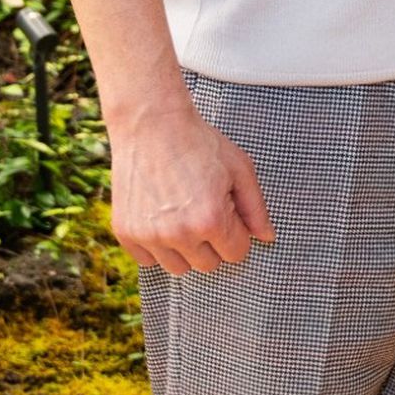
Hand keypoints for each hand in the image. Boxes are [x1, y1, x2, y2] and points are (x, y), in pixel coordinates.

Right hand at [107, 103, 276, 273]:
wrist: (151, 126)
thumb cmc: (200, 144)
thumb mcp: (240, 169)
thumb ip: (256, 209)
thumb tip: (268, 238)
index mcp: (211, 220)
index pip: (236, 254)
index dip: (236, 233)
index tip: (227, 211)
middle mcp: (179, 234)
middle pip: (208, 264)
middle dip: (213, 243)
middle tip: (205, 209)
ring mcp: (149, 236)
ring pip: (178, 268)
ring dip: (185, 249)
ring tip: (183, 214)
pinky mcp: (125, 233)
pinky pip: (148, 261)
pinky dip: (157, 246)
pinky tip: (162, 217)